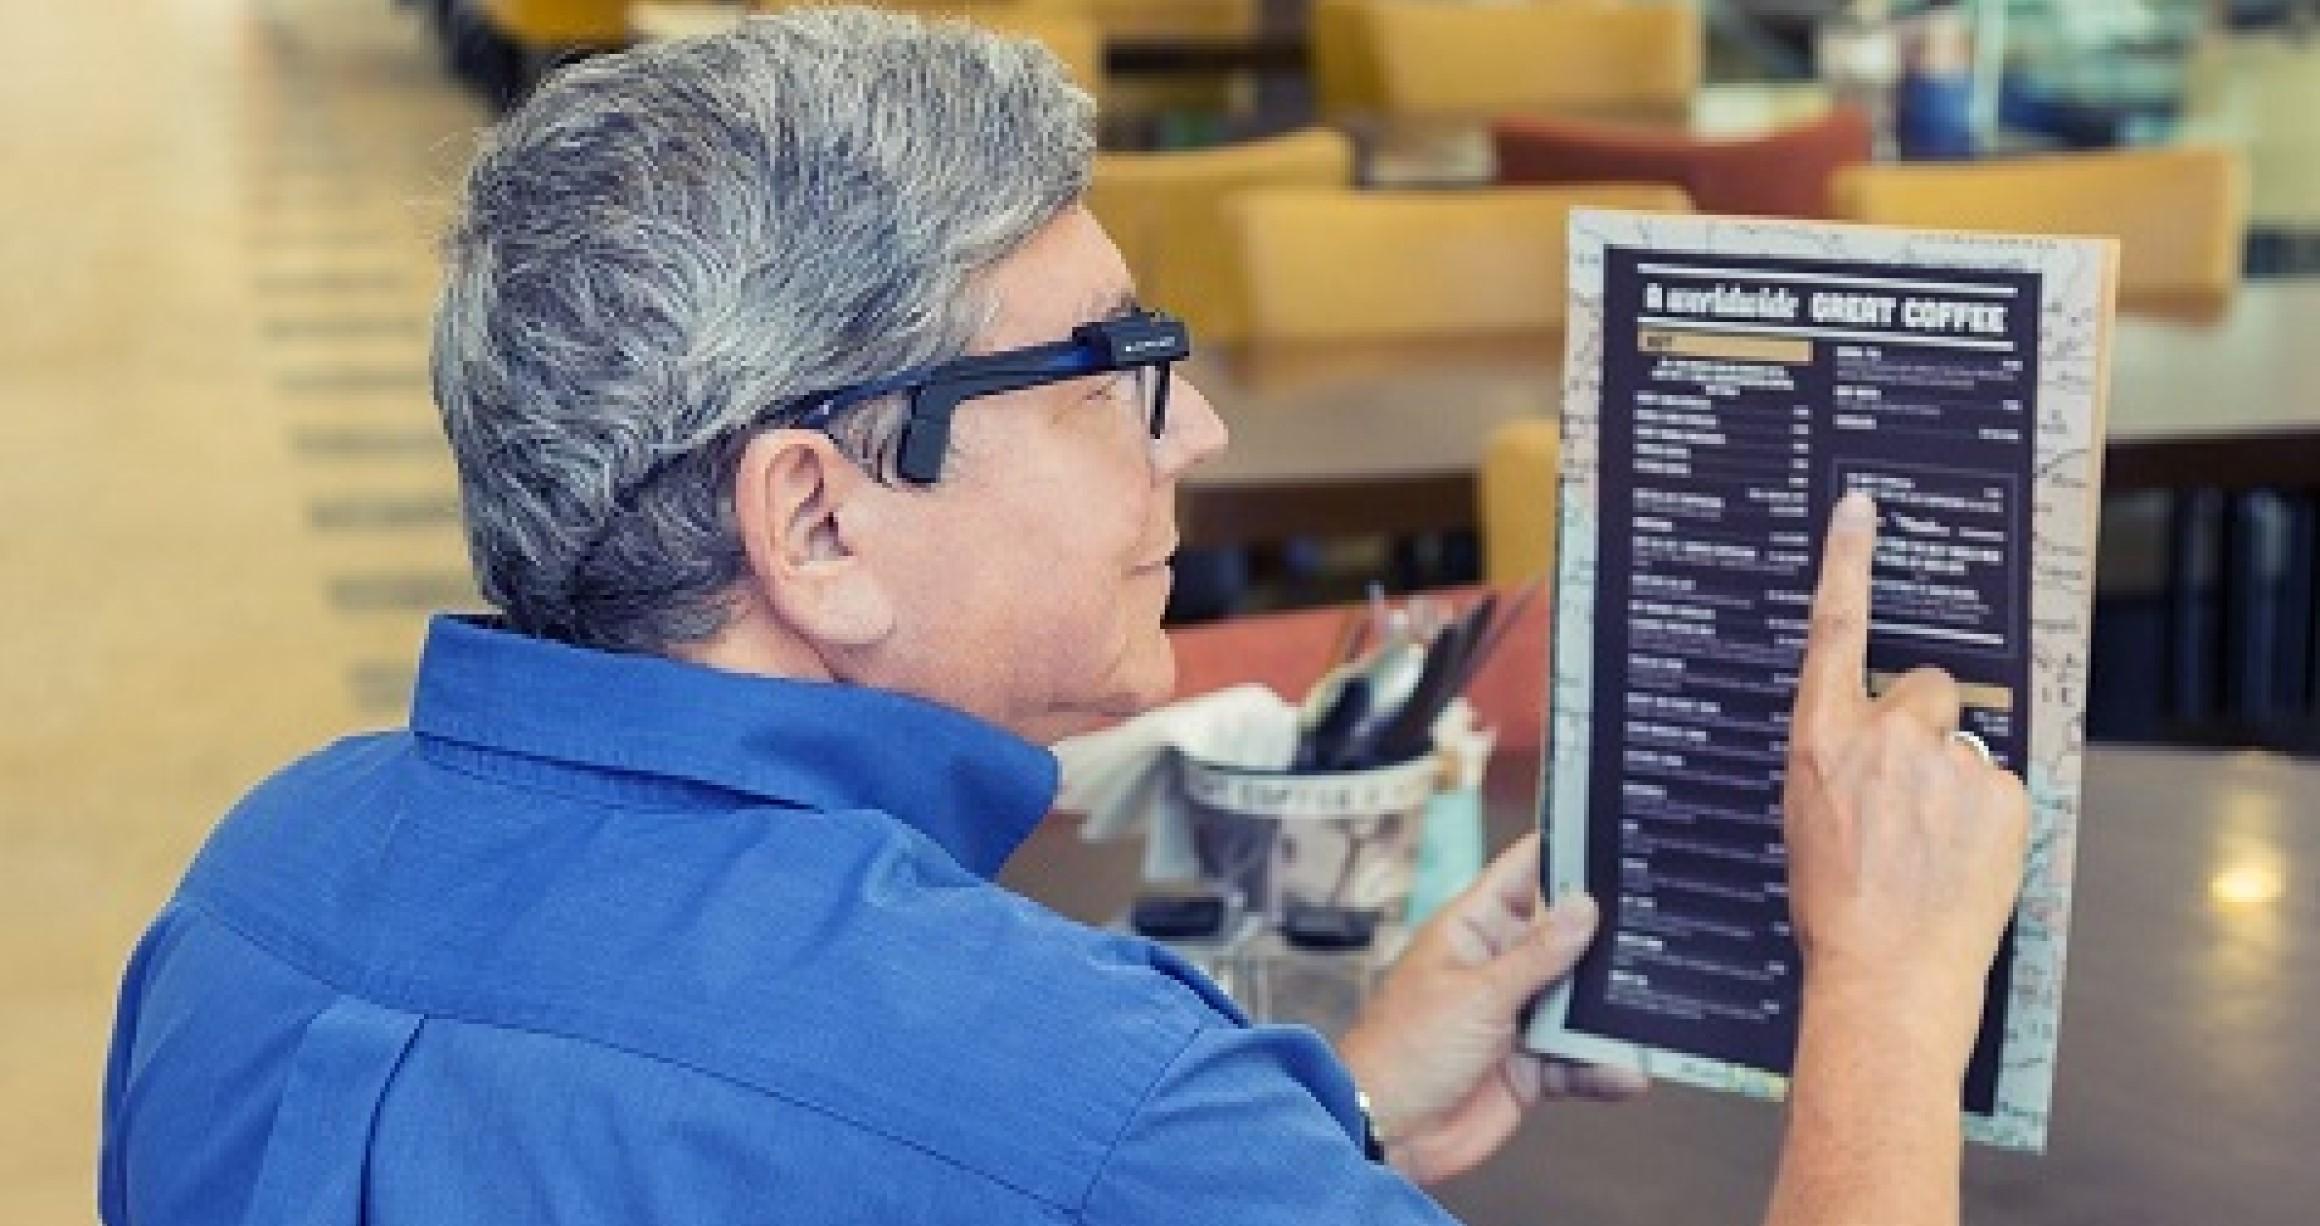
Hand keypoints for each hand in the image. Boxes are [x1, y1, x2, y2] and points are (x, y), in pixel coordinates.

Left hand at [1336, 834, 1645, 1184]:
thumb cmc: (1404, 1050)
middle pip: (1565, 937)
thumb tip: (1584, 907)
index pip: (1522, 873)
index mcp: (1473, 930)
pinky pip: (1579, 1060)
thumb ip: (1537, 955)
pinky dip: (1602, 1067)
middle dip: (1606, 938)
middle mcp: (1499, 967)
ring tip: (1652, 1009)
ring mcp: (1517, 1017)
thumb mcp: (1477, 994)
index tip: (1612, 830)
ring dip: (1610, 1011)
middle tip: (1659, 928)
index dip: (1562, 850)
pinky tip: (1628, 1072)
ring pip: (1579, 1002)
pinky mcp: (1531, 1065)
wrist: (1387, 1132)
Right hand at [1782, 491, 2030, 1059]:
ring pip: (1965, 748)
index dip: (1848, 561)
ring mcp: (1947, 764)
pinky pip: (2001, 789)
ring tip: (1932, 850)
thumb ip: (1839, 760)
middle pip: (1927, 689)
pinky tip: (1962, 863)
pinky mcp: (2003, 796)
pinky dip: (1989, 821)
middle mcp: (1884, 736)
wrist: (1885, 976)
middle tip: (1912, 794)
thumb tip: (1874, 745)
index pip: (1835, 628)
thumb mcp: (1806, 818)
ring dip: (1955, 784)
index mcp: (1819, 738)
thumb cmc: (1834, 908)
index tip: (1861, 508)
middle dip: (1927, 727)